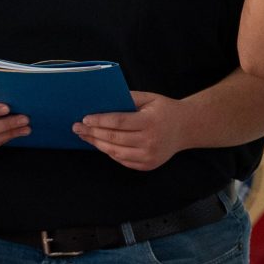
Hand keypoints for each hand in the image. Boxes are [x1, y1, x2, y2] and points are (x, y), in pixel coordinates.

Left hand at [75, 92, 191, 171]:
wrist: (186, 128)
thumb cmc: (165, 110)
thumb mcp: (149, 98)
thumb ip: (128, 98)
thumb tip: (103, 101)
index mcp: (150, 122)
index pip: (119, 122)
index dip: (100, 121)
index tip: (85, 119)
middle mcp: (150, 141)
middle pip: (114, 138)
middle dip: (93, 133)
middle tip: (77, 128)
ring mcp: (149, 156)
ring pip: (116, 152)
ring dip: (97, 144)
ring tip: (85, 137)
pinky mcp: (148, 165)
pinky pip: (123, 160)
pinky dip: (110, 153)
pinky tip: (100, 145)